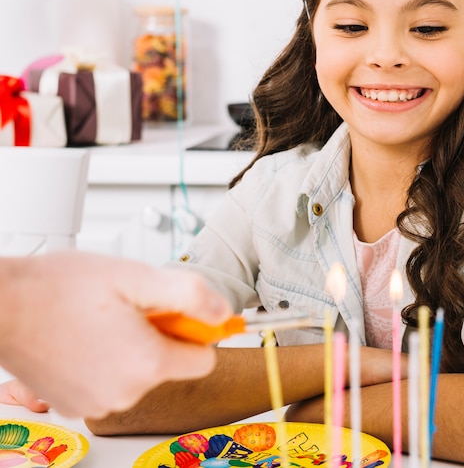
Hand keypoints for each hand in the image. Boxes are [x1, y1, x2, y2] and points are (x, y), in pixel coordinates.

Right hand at [0, 250, 231, 418]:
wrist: (1, 305)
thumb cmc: (59, 288)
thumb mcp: (136, 277)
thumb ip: (189, 295)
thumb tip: (223, 312)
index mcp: (146, 364)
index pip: (204, 360)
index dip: (197, 331)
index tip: (180, 313)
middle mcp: (124, 393)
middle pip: (170, 364)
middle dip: (160, 335)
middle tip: (130, 308)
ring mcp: (97, 403)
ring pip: (140, 372)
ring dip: (132, 346)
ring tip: (103, 319)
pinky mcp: (74, 404)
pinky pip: (111, 381)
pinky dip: (107, 360)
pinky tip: (86, 335)